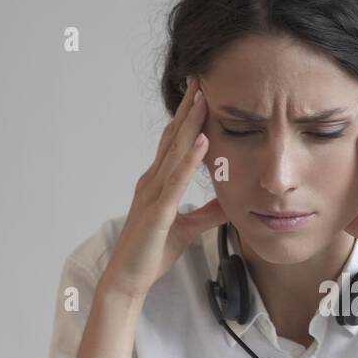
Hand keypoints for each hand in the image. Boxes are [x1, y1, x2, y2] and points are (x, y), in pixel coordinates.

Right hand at [101, 75, 228, 300]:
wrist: (129, 278)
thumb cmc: (152, 253)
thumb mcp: (188, 228)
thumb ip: (207, 212)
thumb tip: (229, 201)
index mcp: (158, 183)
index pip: (175, 143)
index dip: (189, 118)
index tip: (202, 94)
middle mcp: (153, 181)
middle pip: (173, 138)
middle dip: (188, 109)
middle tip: (201, 79)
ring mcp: (153, 194)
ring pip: (174, 152)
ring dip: (189, 125)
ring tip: (204, 99)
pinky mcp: (157, 212)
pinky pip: (175, 182)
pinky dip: (189, 161)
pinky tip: (202, 143)